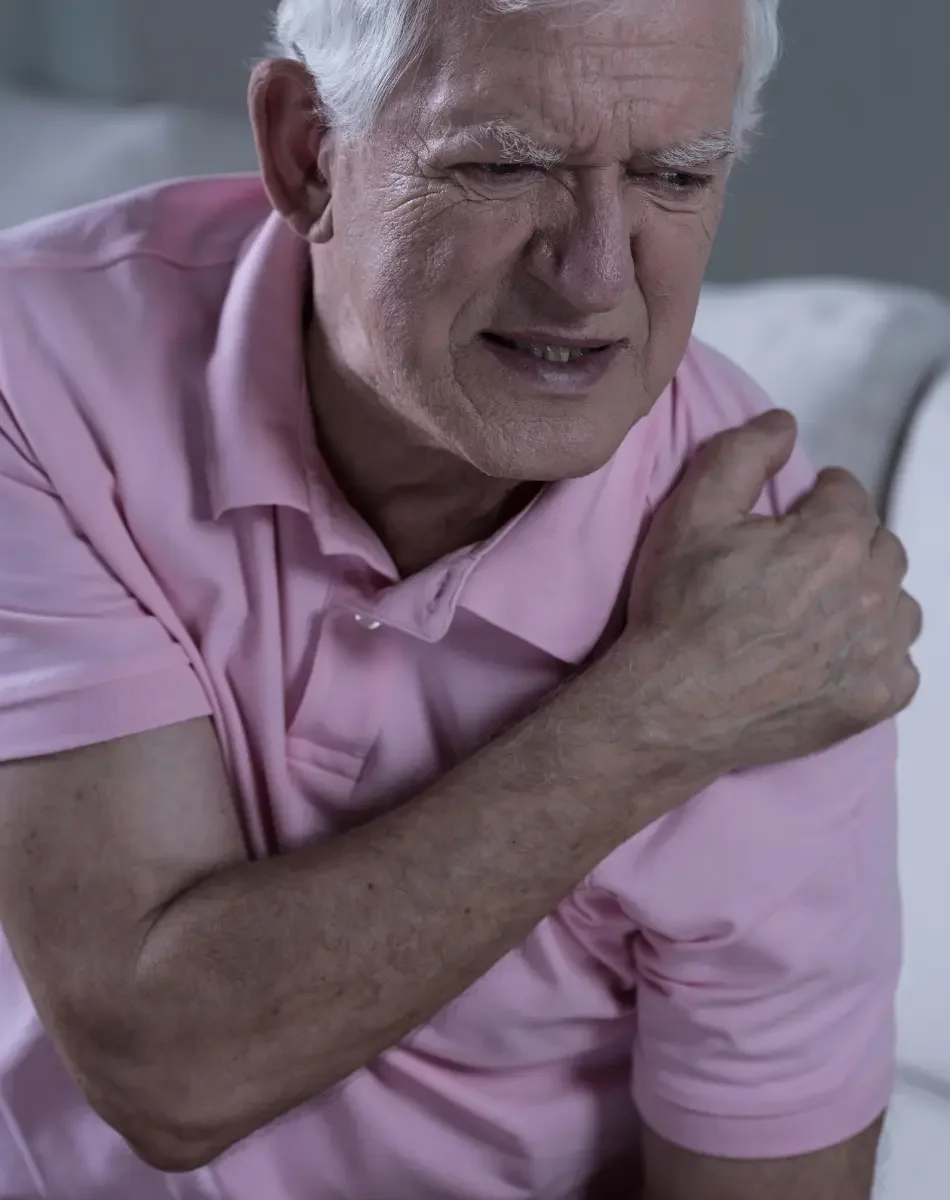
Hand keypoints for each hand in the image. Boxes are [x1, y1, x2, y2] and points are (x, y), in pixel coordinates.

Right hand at [622, 410, 921, 774]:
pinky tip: (831, 654)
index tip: (791, 516)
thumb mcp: (691, 512)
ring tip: (816, 609)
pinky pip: (900, 665)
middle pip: (880, 546)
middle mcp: (872, 593)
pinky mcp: (873, 700)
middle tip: (795, 565)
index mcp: (836, 539)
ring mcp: (878, 652)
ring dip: (866, 598)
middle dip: (845, 546)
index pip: (848, 493)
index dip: (815, 498)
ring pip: (897, 604)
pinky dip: (873, 656)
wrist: (670, 705)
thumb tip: (783, 425)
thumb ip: (743, 453)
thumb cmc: (679, 611)